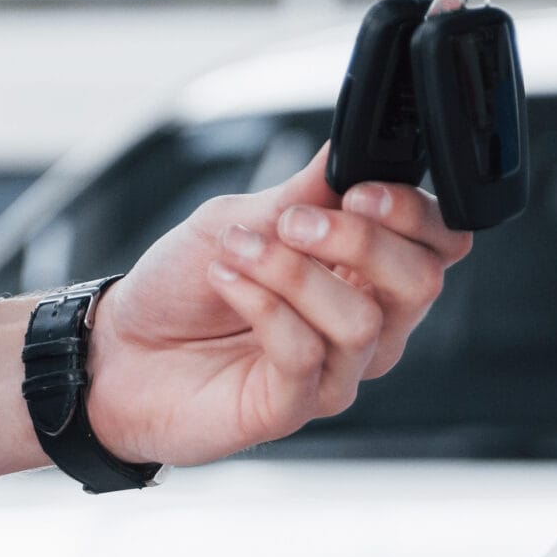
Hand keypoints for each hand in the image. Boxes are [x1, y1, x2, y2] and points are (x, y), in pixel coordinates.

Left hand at [89, 149, 467, 467]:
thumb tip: (347, 149)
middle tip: (292, 220)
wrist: (117, 350)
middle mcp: (363, 324)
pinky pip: (305, 354)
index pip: (439, 245)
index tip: (358, 190)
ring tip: (238, 251)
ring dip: (292, 272)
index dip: (415, 213)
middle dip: (361, 238)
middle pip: (422, 283)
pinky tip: (226, 279)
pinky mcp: (293, 407)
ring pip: (361, 321)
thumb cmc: (180, 289)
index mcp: (364, 272)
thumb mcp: (238, 218)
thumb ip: (301, 192)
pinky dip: (262, 303)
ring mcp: (333, 371)